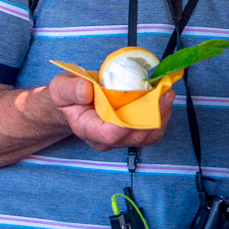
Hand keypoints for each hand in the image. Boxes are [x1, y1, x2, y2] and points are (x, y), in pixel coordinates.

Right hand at [45, 74, 168, 151]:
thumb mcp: (60, 88)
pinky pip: (151, 130)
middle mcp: (106, 139)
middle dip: (153, 115)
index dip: (127, 124)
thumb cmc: (68, 97)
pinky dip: (161, 114)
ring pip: (147, 135)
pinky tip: (163, 97)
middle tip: (164, 92)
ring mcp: (121, 137)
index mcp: (88, 129)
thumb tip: (85, 90)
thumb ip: (70, 90)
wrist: (74, 102)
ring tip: (167, 92)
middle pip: (135, 135)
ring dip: (161, 115)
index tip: (142, 104)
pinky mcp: (132, 132)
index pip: (110, 134)